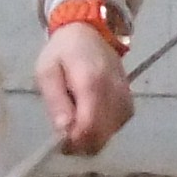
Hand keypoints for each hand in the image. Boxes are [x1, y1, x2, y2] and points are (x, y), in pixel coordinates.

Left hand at [36, 21, 133, 154]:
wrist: (90, 32)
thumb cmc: (63, 52)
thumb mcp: (47, 71)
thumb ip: (55, 101)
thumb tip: (63, 131)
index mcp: (92, 83)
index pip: (89, 126)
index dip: (74, 142)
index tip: (60, 144)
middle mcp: (114, 93)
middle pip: (102, 136)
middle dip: (81, 144)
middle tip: (64, 137)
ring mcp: (125, 98)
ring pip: (109, 135)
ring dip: (91, 137)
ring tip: (75, 121)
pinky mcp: (129, 103)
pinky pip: (116, 127)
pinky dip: (102, 130)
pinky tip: (89, 117)